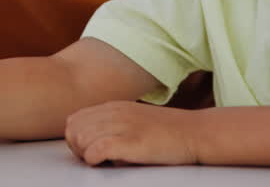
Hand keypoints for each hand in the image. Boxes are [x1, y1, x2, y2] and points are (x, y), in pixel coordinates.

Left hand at [65, 101, 199, 166]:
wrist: (196, 133)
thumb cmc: (168, 132)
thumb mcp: (135, 119)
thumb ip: (114, 124)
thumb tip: (93, 140)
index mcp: (114, 107)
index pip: (75, 120)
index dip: (76, 139)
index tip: (88, 151)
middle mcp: (115, 113)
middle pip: (74, 130)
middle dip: (78, 149)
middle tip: (95, 160)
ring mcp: (122, 125)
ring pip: (81, 139)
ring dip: (87, 155)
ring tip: (104, 161)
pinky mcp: (131, 141)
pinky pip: (96, 150)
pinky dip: (96, 160)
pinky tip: (110, 162)